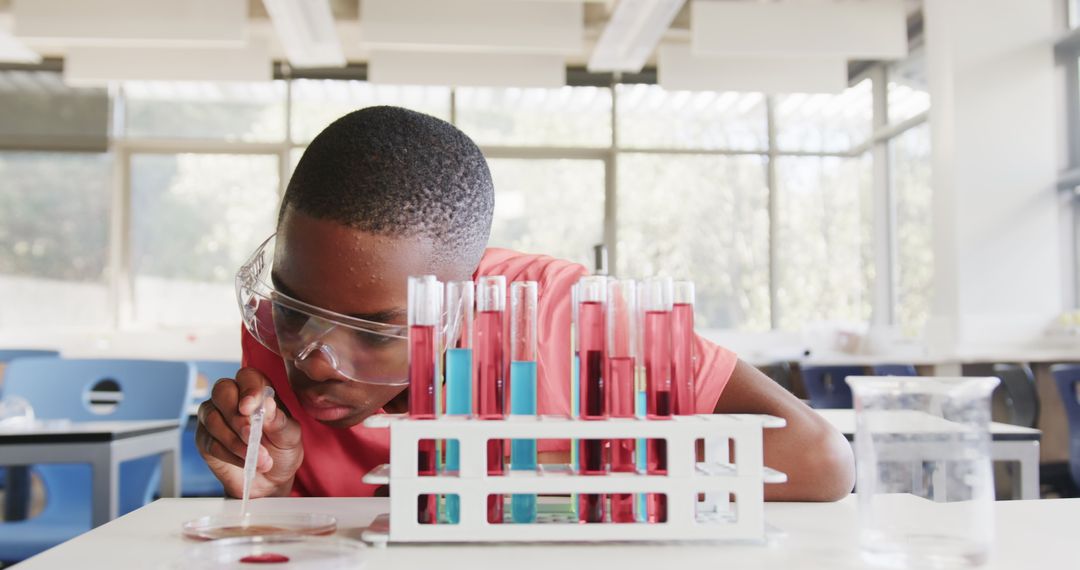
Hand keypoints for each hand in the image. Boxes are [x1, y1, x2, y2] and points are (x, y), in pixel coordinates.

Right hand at [195, 367, 302, 498]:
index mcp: (256, 390)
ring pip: (213, 419)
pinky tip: (246, 462)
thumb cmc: (281, 450)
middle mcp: (232, 398)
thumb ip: (278, 420)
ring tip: (259, 458)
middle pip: (222, 391)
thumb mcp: (289, 436)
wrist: (270, 480)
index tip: (250, 407)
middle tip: (252, 436)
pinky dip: (230, 454)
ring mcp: (214, 417)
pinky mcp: (205, 439)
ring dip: (236, 442)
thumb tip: (268, 403)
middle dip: (237, 417)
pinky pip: (210, 442)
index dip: (248, 389)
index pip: (247, 377)